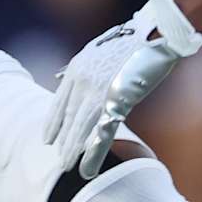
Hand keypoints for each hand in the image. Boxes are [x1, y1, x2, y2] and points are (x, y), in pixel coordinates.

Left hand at [43, 0, 201, 178]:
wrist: (154, 34)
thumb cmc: (131, 41)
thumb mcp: (98, 50)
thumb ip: (83, 68)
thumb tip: (65, 76)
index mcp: (77, 67)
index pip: (59, 101)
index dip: (53, 122)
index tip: (47, 138)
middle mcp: (82, 79)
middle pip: (68, 117)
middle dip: (63, 140)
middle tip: (60, 160)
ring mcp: (98, 90)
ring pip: (80, 128)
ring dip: (73, 150)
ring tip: (68, 167)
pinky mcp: (117, 101)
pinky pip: (101, 133)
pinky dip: (93, 153)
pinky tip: (88, 167)